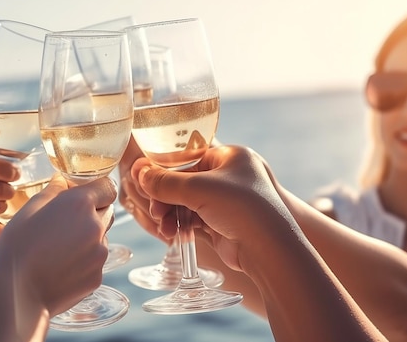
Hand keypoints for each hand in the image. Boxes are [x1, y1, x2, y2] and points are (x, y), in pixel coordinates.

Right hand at [0, 174, 115, 316]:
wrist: (16, 293)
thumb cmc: (17, 247)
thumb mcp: (30, 209)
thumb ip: (53, 190)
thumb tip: (63, 181)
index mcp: (80, 204)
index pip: (108, 187)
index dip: (97, 189)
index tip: (84, 194)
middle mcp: (96, 227)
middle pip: (107, 211)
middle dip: (93, 212)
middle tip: (67, 221)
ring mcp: (100, 254)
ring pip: (101, 237)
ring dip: (88, 237)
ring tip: (58, 248)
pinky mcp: (97, 277)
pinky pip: (95, 262)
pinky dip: (83, 261)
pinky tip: (60, 266)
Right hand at [132, 145, 292, 271]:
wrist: (268, 250)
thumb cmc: (242, 208)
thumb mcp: (198, 188)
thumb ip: (165, 181)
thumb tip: (138, 172)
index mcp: (230, 156)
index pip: (188, 156)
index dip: (164, 167)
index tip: (143, 176)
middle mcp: (229, 176)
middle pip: (184, 180)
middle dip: (165, 195)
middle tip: (154, 208)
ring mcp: (226, 200)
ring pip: (185, 201)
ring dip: (170, 212)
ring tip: (163, 225)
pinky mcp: (221, 222)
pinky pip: (192, 218)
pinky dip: (179, 224)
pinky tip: (172, 233)